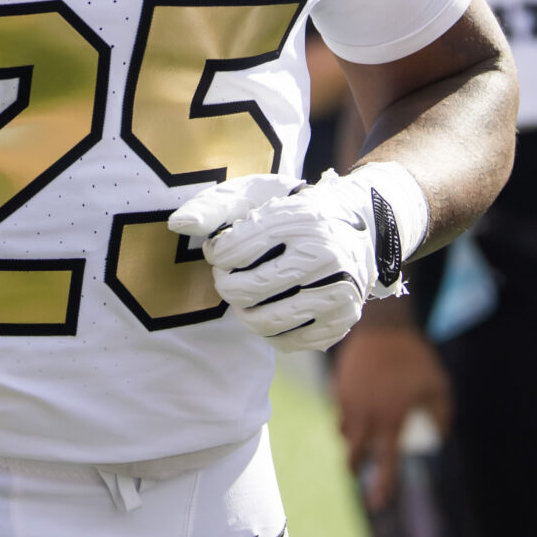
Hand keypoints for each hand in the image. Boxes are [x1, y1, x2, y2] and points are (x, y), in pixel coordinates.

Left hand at [168, 170, 397, 353]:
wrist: (359, 224)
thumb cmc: (293, 209)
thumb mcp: (257, 194)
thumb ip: (214, 206)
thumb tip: (178, 225)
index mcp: (300, 219)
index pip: (232, 250)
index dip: (216, 254)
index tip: (222, 250)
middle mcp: (325, 255)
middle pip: (246, 290)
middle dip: (226, 286)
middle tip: (229, 277)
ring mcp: (338, 291)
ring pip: (265, 322)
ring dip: (244, 313)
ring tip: (246, 296)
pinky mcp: (342, 320)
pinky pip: (288, 342)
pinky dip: (271, 331)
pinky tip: (273, 308)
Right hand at [333, 304, 452, 509]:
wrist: (383, 326)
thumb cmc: (415, 357)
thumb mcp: (438, 386)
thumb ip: (441, 415)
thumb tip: (439, 436)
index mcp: (390, 419)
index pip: (385, 462)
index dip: (382, 485)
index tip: (377, 503)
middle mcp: (366, 414)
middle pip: (354, 452)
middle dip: (356, 466)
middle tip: (359, 471)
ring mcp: (348, 400)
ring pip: (345, 432)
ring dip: (352, 440)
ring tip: (362, 438)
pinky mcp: (338, 387)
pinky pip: (340, 410)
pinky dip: (347, 417)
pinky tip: (358, 410)